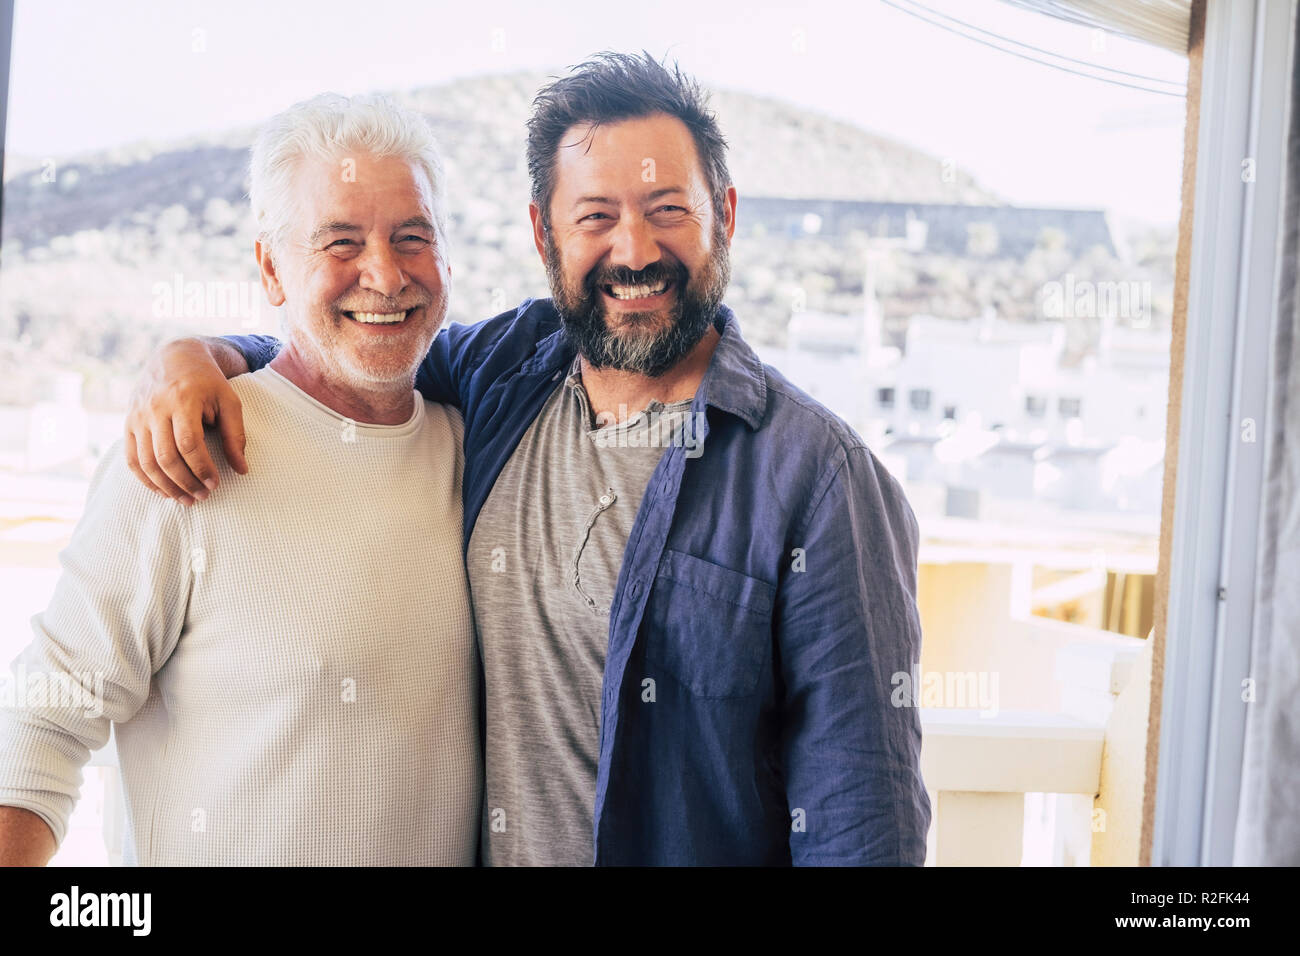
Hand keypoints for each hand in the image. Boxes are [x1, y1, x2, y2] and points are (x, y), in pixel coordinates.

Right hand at [124, 337, 248, 502]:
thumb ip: (236, 435)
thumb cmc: (208, 382)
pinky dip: (145, 479)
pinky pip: (131, 458)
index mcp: (183, 400)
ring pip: (146, 461)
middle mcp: (155, 409)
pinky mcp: (128, 423)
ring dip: (166, 486)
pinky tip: (163, 491)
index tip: (216, 484)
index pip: (189, 444)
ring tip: (186, 499)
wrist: (175, 357)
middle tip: (202, 497)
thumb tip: (242, 470)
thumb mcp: (229, 401)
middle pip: (165, 457)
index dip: (202, 468)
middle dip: (185, 482)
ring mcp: (138, 416)